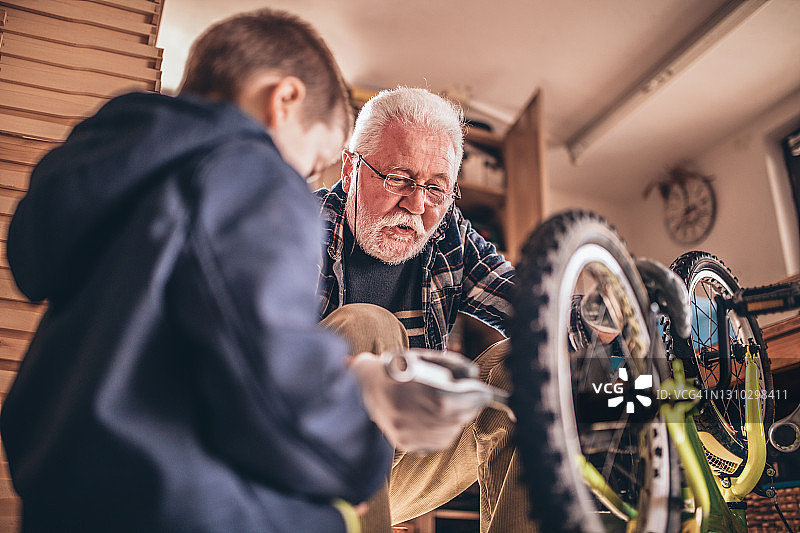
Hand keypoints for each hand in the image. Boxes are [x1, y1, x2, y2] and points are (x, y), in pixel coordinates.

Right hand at [350, 351, 488, 451]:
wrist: (360, 387)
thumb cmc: (395, 368)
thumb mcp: (425, 357)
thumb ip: (454, 364)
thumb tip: (474, 376)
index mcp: (427, 393)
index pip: (468, 399)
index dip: (480, 395)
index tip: (486, 391)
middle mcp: (419, 418)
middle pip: (462, 416)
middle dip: (469, 405)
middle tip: (468, 394)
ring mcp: (412, 434)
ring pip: (452, 431)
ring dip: (457, 418)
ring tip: (447, 404)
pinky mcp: (407, 444)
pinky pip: (438, 441)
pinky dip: (443, 430)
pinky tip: (436, 417)